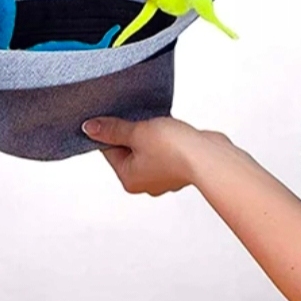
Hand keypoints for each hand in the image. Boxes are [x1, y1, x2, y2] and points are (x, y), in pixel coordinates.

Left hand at [83, 115, 232, 194]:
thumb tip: (89, 128)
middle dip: (132, 132)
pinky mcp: (179, 169)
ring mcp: (163, 177)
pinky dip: (165, 139)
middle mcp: (145, 183)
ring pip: (147, 149)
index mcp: (129, 179)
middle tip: (139, 120)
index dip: (111, 130)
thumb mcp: (137, 132)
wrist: (210, 156)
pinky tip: (170, 129)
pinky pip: (164, 151)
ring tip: (156, 124)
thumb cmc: (174, 149)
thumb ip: (113, 130)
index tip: (116, 116)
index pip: (109, 151)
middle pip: (128, 150)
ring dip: (149, 135)